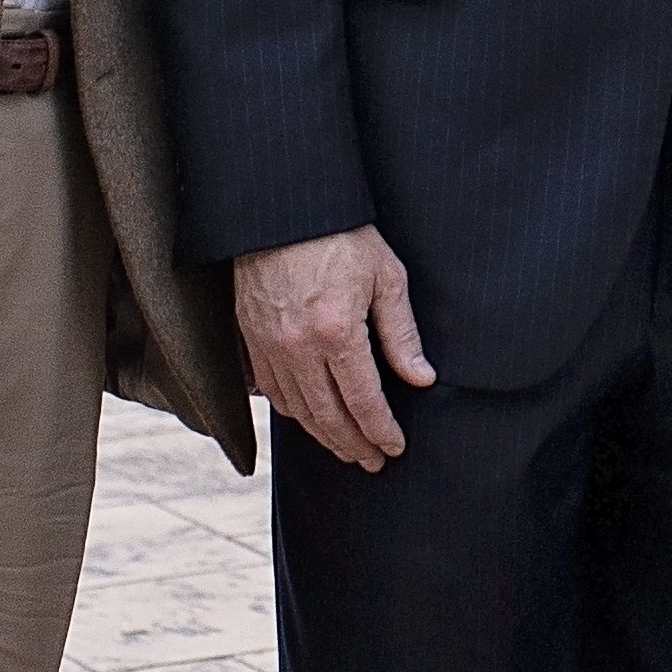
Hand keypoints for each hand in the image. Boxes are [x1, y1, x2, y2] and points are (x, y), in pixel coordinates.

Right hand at [237, 226, 436, 470]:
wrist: (281, 209)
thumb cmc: (340, 234)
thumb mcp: (386, 276)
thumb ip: (401, 333)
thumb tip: (421, 378)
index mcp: (336, 332)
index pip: (362, 401)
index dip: (380, 430)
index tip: (394, 448)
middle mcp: (298, 347)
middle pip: (328, 416)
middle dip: (353, 445)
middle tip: (372, 462)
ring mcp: (269, 346)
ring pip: (297, 411)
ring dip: (323, 436)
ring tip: (346, 448)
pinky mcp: (251, 339)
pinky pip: (272, 392)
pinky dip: (293, 414)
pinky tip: (310, 419)